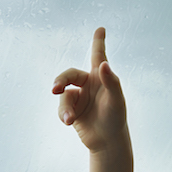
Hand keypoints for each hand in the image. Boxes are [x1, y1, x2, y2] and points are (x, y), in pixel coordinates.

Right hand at [52, 28, 126, 151]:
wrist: (107, 142)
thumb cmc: (116, 118)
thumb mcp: (116, 100)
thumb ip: (110, 81)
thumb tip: (103, 64)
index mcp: (100, 77)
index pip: (98, 55)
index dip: (98, 42)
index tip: (101, 29)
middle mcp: (88, 84)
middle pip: (69, 75)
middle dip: (61, 80)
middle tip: (55, 88)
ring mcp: (79, 97)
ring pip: (63, 95)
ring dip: (65, 107)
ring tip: (69, 119)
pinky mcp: (71, 110)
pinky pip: (62, 108)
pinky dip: (63, 114)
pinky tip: (69, 122)